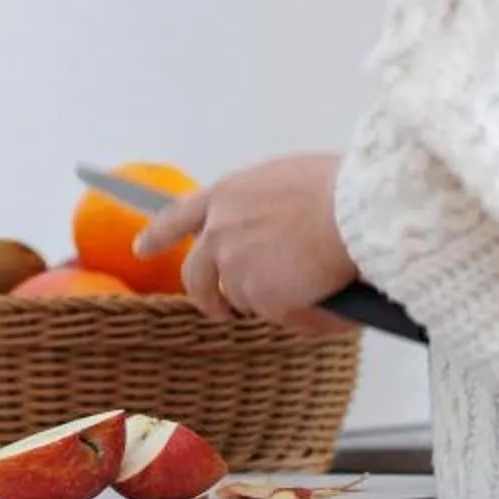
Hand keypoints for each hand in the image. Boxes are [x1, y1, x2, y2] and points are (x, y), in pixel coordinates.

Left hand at [135, 154, 359, 337]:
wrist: (356, 211)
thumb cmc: (336, 188)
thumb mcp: (284, 181)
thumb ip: (261, 208)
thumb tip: (272, 234)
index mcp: (225, 196)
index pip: (176, 216)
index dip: (158, 235)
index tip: (142, 247)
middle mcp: (219, 233)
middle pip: (196, 277)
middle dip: (208, 299)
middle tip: (222, 311)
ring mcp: (236, 269)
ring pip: (242, 301)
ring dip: (269, 303)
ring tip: (308, 293)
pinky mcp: (261, 299)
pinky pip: (282, 318)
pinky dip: (304, 317)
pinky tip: (327, 304)